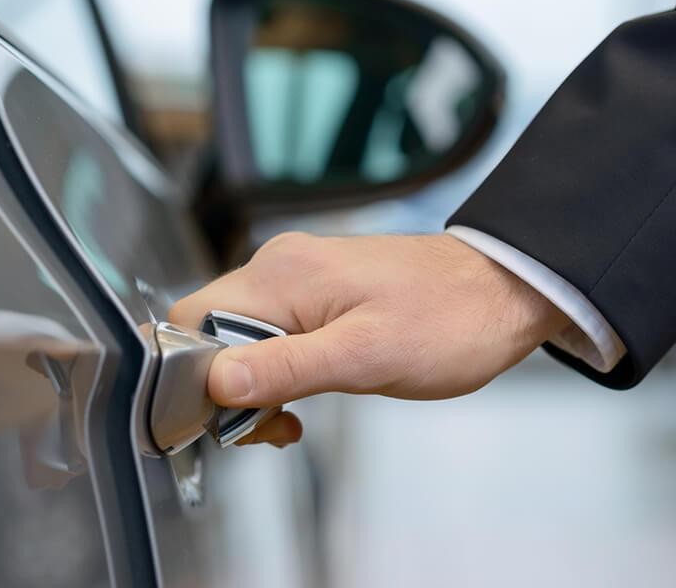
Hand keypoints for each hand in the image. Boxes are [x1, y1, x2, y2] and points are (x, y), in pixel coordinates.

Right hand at [169, 232, 567, 446]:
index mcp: (280, 275)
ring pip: (242, 334)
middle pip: (214, 330)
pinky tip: (304, 394)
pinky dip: (278, 368)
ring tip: (293, 418)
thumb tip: (215, 383)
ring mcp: (298, 275)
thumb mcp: (366, 357)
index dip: (197, 375)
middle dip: (229, 387)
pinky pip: (273, 330)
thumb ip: (286, 367)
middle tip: (273, 426)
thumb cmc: (446, 320)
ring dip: (256, 382)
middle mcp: (279, 266)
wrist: (499, 290)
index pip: (195, 319)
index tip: (233, 419)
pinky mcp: (316, 289)